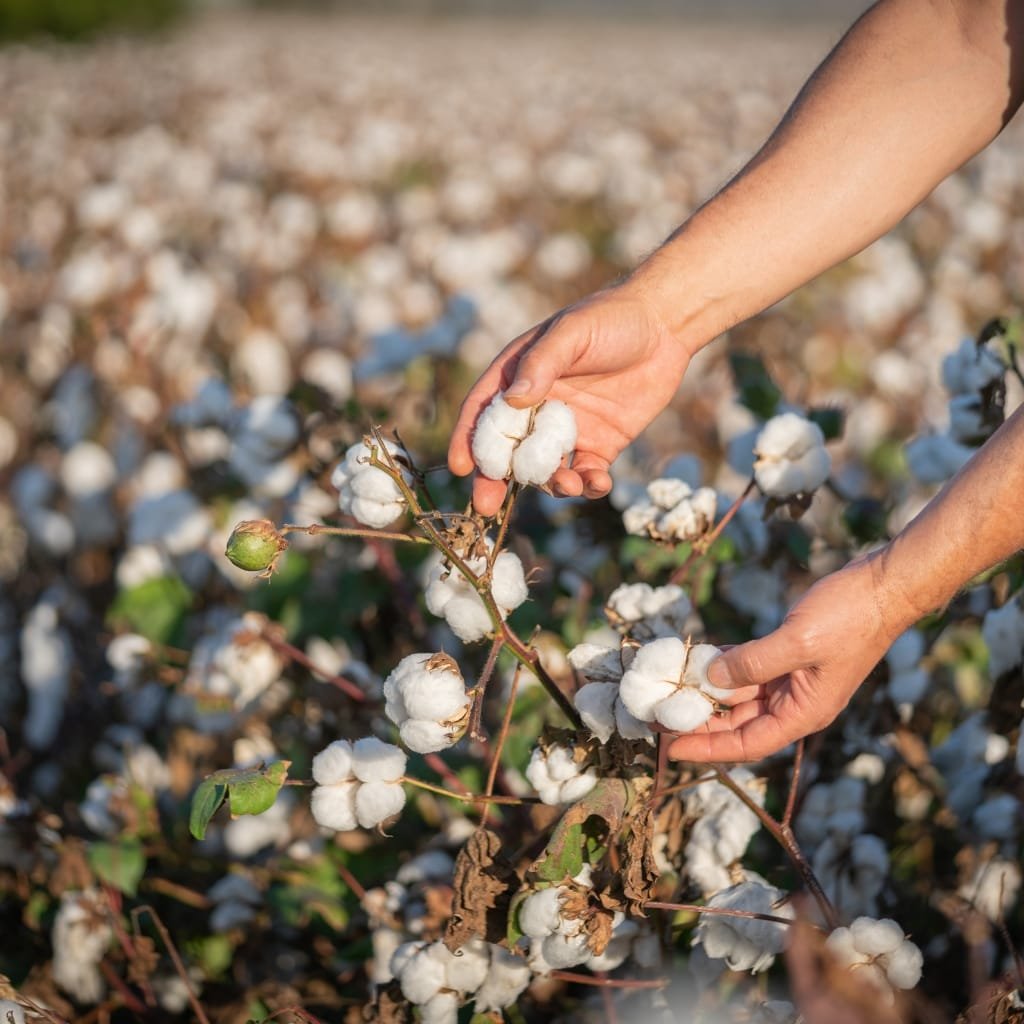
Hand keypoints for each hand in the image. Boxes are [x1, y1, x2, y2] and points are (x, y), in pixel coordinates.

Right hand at [447, 281, 689, 515]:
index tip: (461, 466)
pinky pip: (586, 474)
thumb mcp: (571, 334)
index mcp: (518, 377)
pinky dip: (588, 485)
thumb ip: (541, 365)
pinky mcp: (600, 445)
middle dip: (495, 479)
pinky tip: (599, 483)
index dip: (468, 439)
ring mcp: (568, 430)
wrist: (665, 325)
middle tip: (487, 505)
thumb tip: (513, 400)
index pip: (483, 412)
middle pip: (507, 450)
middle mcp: (537, 407)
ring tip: (565, 483)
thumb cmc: (610, 319)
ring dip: (549, 483)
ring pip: (546, 469)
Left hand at [667, 550, 915, 762]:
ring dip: (707, 691)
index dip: (708, 748)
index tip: (670, 748)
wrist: (884, 586)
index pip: (747, 744)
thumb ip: (753, 663)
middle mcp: (796, 702)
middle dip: (699, 721)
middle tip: (657, 717)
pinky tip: (698, 657)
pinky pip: (749, 667)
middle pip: (739, 723)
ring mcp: (794, 679)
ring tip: (669, 688)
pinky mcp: (791, 654)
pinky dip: (724, 663)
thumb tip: (711, 678)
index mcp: (804, 712)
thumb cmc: (850, 617)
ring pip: (740, 694)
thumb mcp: (797, 641)